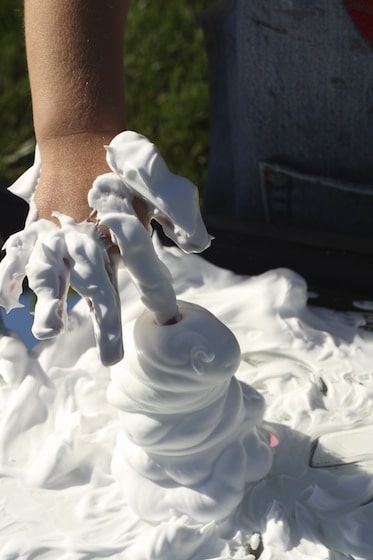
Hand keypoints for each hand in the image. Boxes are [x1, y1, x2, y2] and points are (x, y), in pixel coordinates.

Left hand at [0, 131, 211, 364]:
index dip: (159, 298)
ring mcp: (67, 251)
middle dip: (107, 325)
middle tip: (112, 359)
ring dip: (55, 304)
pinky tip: (6, 296)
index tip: (167, 321)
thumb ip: (178, 210)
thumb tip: (197, 244)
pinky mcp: (39, 240)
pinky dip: (10, 278)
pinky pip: (23, 262)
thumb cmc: (124, 170)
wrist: (82, 149)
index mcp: (128, 249)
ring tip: (47, 329)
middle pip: (105, 294)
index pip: (149, 277)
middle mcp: (98, 257)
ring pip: (62, 282)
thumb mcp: (157, 183)